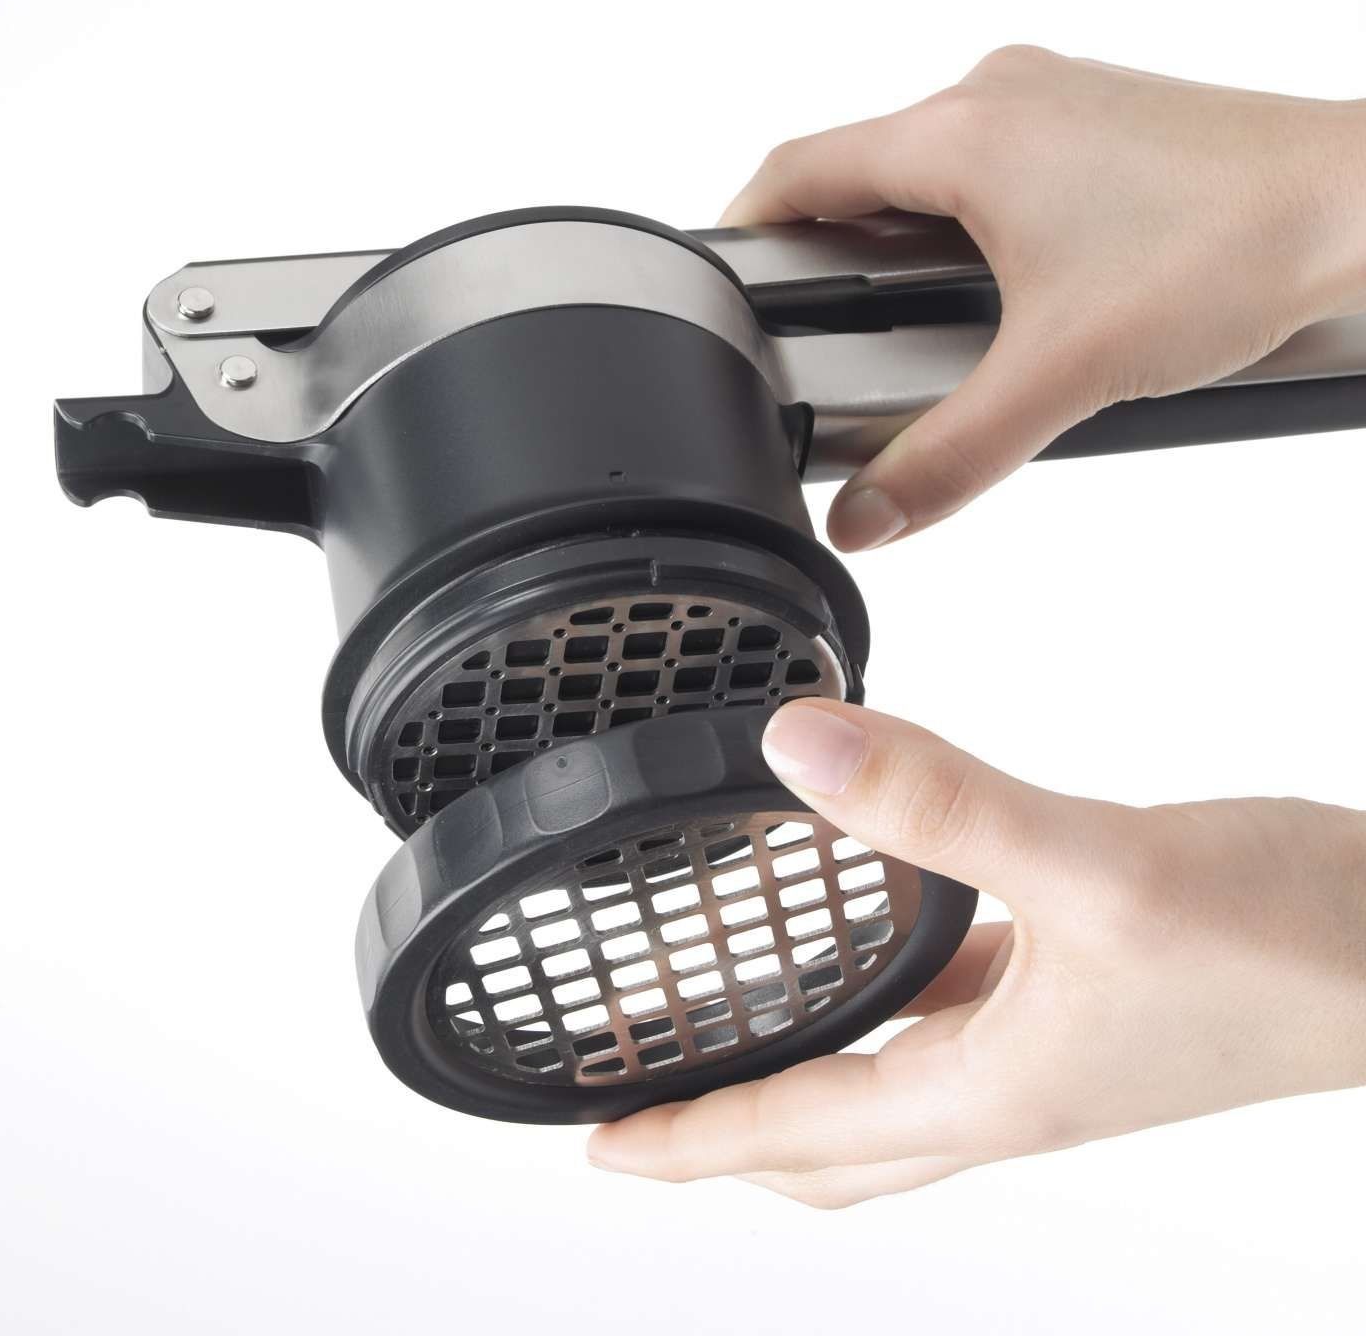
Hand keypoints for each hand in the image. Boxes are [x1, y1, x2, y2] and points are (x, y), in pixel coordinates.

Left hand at [587, 699, 1365, 1206]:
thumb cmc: (1297, 945)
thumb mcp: (1096, 867)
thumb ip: (937, 805)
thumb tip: (798, 749)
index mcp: (990, 1094)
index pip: (794, 1137)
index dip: (686, 1145)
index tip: (598, 1145)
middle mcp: (1006, 1090)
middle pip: (827, 1142)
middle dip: (725, 1128)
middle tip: (643, 1097)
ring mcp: (1045, 1050)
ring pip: (883, 1074)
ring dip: (799, 1056)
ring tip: (728, 1011)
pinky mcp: (1080, 998)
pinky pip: (950, 1005)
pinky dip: (890, 985)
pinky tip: (876, 923)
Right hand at [721, 47, 1365, 549]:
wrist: (1362, 206)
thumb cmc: (1237, 243)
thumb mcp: (1062, 374)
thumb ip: (947, 455)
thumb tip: (869, 511)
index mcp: (962, 131)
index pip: (797, 169)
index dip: (744, 232)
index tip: (722, 288)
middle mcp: (997, 96)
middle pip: (857, 177)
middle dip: (829, 261)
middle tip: (826, 340)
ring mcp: (1050, 104)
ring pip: (927, 178)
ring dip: (903, 251)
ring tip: (923, 333)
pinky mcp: (1093, 128)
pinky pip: (990, 175)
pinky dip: (967, 236)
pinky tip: (1007, 301)